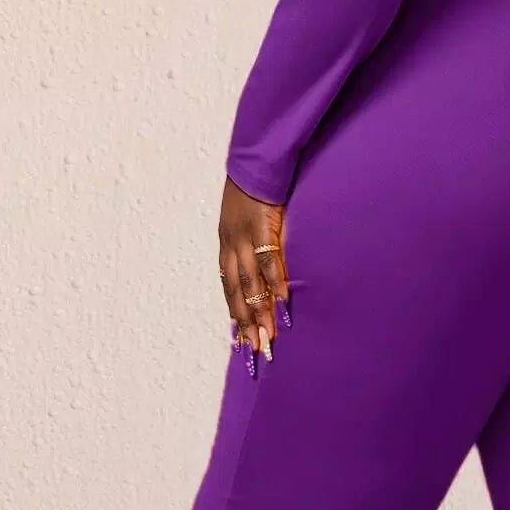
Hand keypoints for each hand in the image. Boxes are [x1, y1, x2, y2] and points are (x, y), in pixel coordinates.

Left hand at [218, 177, 290, 361]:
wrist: (257, 158)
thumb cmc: (257, 187)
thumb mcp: (249, 218)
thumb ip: (256, 242)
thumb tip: (267, 266)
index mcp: (228, 244)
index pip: (229, 287)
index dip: (235, 313)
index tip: (241, 339)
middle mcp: (231, 245)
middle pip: (236, 292)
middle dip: (245, 323)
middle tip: (253, 351)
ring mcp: (244, 237)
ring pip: (249, 283)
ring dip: (259, 312)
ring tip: (267, 338)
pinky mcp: (262, 227)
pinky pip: (268, 261)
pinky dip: (275, 284)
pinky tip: (281, 304)